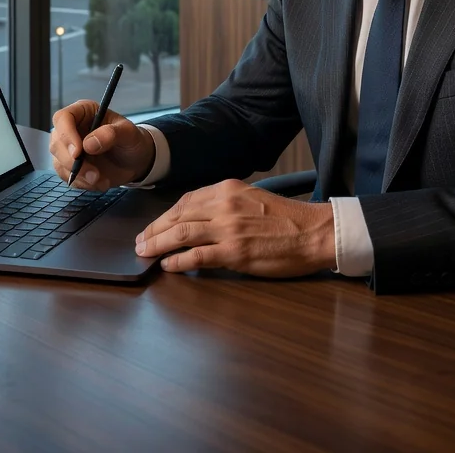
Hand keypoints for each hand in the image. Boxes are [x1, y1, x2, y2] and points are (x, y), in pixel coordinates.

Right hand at [50, 101, 155, 189]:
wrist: (135, 160)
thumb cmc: (131, 140)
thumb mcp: (128, 133)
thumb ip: (111, 134)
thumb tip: (89, 144)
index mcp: (83, 112)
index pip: (62, 118)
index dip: (66, 134)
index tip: (78, 152)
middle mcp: (72, 129)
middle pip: (56, 143)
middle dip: (72, 162)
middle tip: (93, 173)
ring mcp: (69, 149)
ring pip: (59, 163)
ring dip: (79, 175)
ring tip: (100, 179)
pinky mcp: (70, 166)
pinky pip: (67, 177)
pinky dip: (82, 183)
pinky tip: (99, 182)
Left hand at [134, 179, 335, 276]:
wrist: (314, 232)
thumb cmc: (288, 218)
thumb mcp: (253, 198)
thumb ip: (227, 204)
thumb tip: (201, 218)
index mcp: (228, 189)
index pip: (186, 200)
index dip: (166, 215)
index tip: (154, 225)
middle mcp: (224, 204)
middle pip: (178, 216)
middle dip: (155, 230)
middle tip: (140, 242)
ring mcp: (228, 228)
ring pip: (181, 234)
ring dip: (158, 244)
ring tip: (145, 253)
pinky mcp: (235, 252)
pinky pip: (197, 256)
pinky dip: (178, 261)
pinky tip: (168, 265)